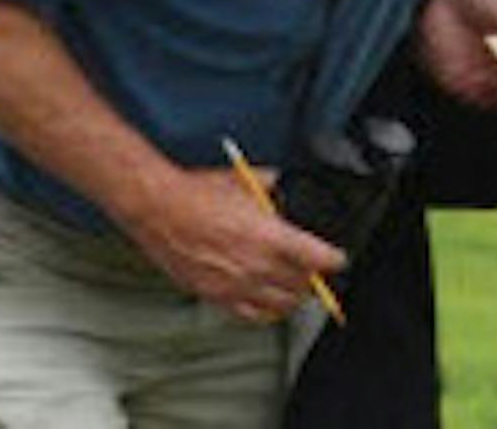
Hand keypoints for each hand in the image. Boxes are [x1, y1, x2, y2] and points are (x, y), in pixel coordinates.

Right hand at [122, 167, 343, 323]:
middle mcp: (257, 265)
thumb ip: (269, 186)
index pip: (318, 258)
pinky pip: (253, 316)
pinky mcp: (217, 296)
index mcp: (270, 236)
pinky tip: (270, 304)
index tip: (337, 258)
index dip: (333, 259)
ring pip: (282, 304)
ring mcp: (237, 284)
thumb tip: (280, 187)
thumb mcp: (243, 180)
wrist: (159, 209)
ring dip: (294, 297)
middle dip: (313, 278)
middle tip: (314, 271)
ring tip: (295, 288)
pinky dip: (268, 312)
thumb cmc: (195, 195)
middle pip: (303, 285)